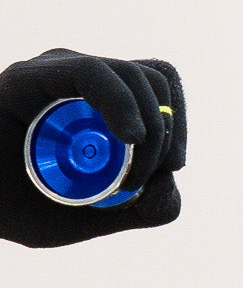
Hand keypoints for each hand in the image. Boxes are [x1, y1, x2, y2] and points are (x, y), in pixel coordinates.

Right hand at [0, 48, 185, 246]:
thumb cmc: (18, 206)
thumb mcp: (96, 216)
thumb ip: (144, 208)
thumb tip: (172, 182)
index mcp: (100, 103)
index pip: (161, 90)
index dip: (178, 127)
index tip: (172, 168)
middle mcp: (83, 78)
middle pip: (158, 79)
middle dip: (170, 132)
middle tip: (146, 176)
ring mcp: (58, 71)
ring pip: (139, 77)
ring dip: (150, 133)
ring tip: (126, 176)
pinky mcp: (32, 75)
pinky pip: (94, 73)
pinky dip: (123, 104)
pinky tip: (128, 138)